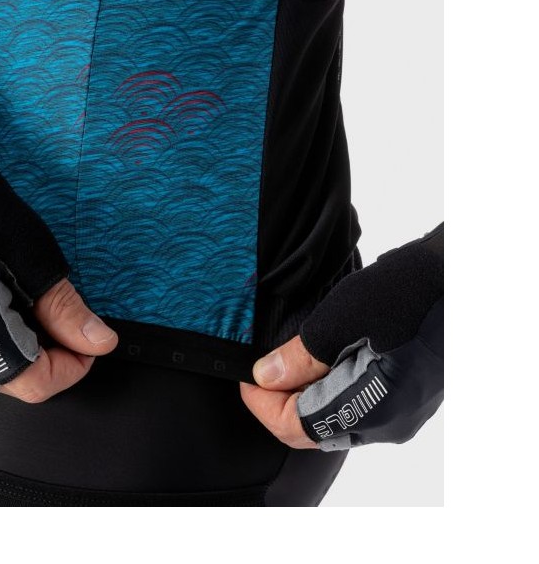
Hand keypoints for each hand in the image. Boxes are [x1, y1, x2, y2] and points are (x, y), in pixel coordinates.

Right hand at [0, 124, 117, 398]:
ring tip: (24, 299)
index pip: (35, 383)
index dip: (72, 364)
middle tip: (60, 313)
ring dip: (15, 348)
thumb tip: (99, 342)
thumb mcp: (29, 249)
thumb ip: (62, 307)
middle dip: (45, 355)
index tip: (88, 338)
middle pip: (10, 381)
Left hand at [242, 224, 443, 450]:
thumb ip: (300, 357)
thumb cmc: (406, 291)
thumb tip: (265, 378)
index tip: (246, 375)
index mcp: (374, 409)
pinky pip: (354, 404)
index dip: (262, 403)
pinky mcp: (405, 395)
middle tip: (261, 364)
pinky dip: (327, 386)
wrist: (455, 274)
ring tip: (284, 356)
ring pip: (333, 417)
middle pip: (314, 428)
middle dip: (279, 399)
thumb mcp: (340, 319)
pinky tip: (316, 356)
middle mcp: (389, 422)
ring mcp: (401, 411)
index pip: (297, 428)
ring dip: (302, 392)